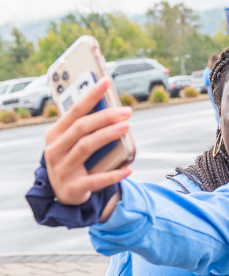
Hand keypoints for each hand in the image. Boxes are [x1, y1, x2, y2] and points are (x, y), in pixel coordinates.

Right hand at [44, 78, 131, 211]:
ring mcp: (62, 169)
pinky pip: (95, 180)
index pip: (73, 110)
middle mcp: (54, 149)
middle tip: (126, 111)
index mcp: (55, 134)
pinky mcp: (72, 188)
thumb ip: (87, 127)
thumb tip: (113, 109)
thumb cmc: (73, 160)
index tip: (106, 81)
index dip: (90, 95)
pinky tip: (128, 169)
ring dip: (107, 136)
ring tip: (126, 127)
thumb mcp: (73, 142)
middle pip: (81, 128)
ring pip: (85, 147)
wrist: (64, 193)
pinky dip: (112, 175)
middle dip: (104, 117)